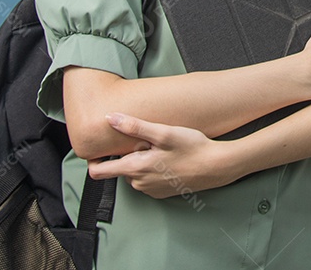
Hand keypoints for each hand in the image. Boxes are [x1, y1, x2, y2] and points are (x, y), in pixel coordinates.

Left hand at [87, 113, 237, 198]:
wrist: (217, 166)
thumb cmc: (191, 147)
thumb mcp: (163, 133)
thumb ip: (134, 127)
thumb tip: (110, 118)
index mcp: (135, 169)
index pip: (99, 172)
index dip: (93, 159)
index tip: (97, 148)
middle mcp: (139, 184)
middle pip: (120, 168)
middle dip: (129, 154)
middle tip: (148, 141)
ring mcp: (151, 190)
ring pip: (135, 172)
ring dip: (142, 160)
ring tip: (161, 148)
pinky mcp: (162, 192)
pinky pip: (148, 179)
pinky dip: (153, 169)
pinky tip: (169, 158)